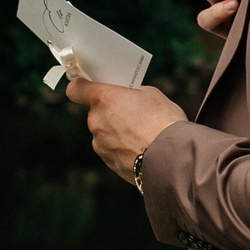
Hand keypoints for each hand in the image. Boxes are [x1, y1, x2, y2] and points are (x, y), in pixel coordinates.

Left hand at [66, 79, 186, 183]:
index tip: (91, 87)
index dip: (82, 87)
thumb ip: (131, 93)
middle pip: (96, 112)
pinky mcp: (109, 163)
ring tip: (142, 134)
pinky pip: (112, 150)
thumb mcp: (152, 95)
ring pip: (104, 132)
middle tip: (133, 112)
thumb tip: (128, 98)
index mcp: (104, 99)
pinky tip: (143, 149)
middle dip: (111, 111)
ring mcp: (100, 145)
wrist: (173, 159)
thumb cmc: (164, 122)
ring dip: (117, 132)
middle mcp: (96, 122)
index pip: (76, 89)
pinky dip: (123, 149)